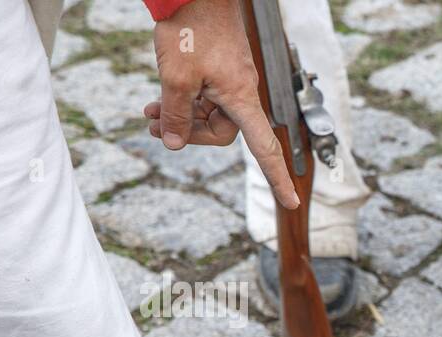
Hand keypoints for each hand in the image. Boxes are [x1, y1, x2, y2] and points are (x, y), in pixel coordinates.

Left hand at [143, 0, 297, 208]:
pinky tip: (160, 97)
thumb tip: (173, 143)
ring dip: (181, 116)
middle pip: (222, 131)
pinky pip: (205, 96)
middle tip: (156, 127)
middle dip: (189, 133)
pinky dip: (184, 100)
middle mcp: (242, 93)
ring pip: (209, 113)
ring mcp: (230, 80)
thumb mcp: (176, 78)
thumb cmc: (191, 29)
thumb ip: (176, 115)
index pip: (265, 150)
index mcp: (241, 100)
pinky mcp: (219, 68)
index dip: (277, 178)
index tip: (291, 202)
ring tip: (150, 111)